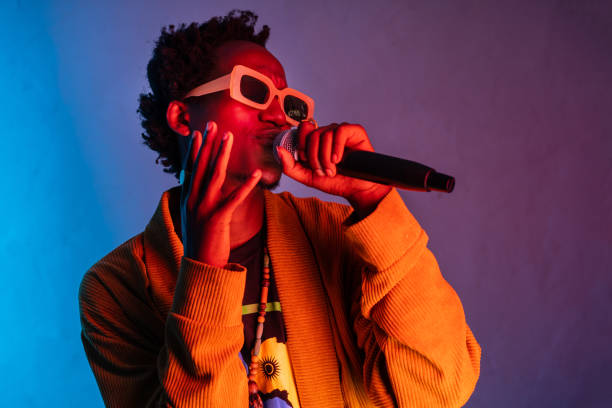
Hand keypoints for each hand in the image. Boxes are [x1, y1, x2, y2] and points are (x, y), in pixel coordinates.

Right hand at [180, 121, 261, 266]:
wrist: (199, 267)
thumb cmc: (200, 243)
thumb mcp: (193, 218)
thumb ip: (196, 200)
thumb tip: (198, 187)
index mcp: (187, 198)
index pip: (190, 168)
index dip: (195, 149)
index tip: (199, 132)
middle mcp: (192, 200)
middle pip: (201, 165)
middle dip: (208, 143)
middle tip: (213, 124)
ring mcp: (203, 209)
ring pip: (214, 175)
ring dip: (223, 154)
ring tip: (230, 137)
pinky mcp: (218, 219)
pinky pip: (234, 198)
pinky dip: (246, 185)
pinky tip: (257, 174)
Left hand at [275, 121, 391, 209]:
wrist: (356, 190)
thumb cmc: (335, 182)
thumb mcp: (307, 177)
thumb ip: (290, 166)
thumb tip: (278, 149)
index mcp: (316, 140)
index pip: (303, 129)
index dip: (302, 145)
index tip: (307, 161)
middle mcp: (328, 132)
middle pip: (312, 134)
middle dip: (314, 157)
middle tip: (323, 171)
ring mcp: (341, 131)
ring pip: (325, 134)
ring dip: (326, 157)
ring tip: (333, 170)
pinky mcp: (355, 131)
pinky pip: (340, 131)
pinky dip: (337, 147)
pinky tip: (339, 159)